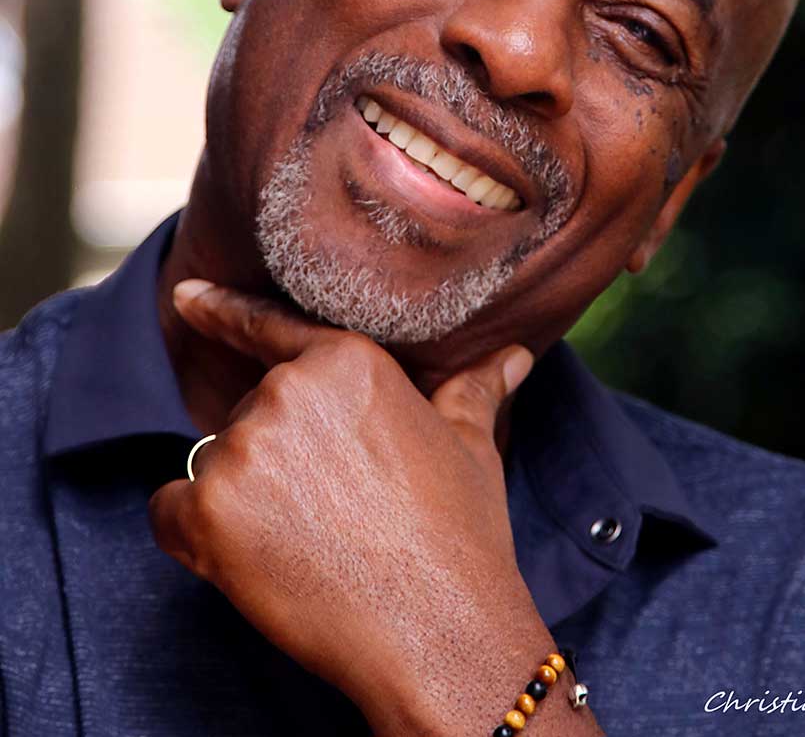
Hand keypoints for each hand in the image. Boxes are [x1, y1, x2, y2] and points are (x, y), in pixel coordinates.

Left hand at [148, 282, 555, 734]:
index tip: (185, 296)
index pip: (269, 327)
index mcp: (346, 359)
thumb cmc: (461, 532)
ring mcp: (244, 449)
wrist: (442, 627)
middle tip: (331, 513)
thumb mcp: (470, 444)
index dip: (221, 310)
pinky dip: (196, 539)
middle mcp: (288, 390)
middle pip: (249, 416)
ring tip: (310, 543)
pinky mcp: (208, 513)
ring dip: (243, 503)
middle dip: (276, 462)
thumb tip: (515, 356)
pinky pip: (170, 512)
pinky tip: (253, 563)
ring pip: (214, 466)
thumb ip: (473, 389)